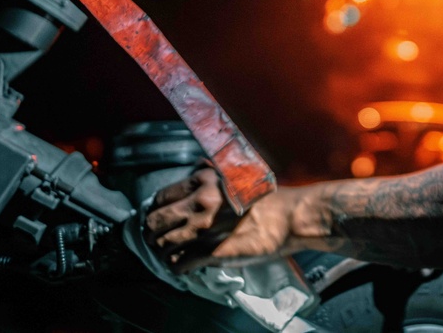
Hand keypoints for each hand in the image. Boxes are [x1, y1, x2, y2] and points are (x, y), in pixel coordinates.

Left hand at [144, 167, 297, 272]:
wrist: (290, 218)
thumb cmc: (267, 199)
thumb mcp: (234, 176)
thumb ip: (210, 175)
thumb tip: (192, 176)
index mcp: (203, 181)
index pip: (160, 198)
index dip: (156, 211)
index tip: (161, 219)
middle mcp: (199, 202)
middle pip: (153, 222)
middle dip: (153, 233)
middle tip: (159, 239)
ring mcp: (203, 228)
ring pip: (160, 245)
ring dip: (163, 252)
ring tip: (173, 254)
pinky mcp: (210, 252)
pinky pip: (177, 264)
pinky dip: (178, 267)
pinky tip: (186, 264)